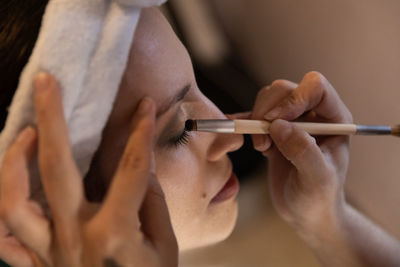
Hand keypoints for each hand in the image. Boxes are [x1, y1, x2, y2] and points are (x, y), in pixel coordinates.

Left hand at [0, 73, 177, 266]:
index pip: (130, 168)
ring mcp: (49, 252)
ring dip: (13, 160)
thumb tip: (141, 171)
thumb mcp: (166, 247)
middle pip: (56, 168)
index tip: (145, 106)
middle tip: (47, 82)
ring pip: (13, 200)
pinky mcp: (37, 265)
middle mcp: (75, 237)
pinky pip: (3, 238)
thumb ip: (153, 205)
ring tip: (22, 132)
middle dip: (50, 118)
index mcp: (115, 232)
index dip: (140, 132)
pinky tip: (8, 182)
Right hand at [251, 71, 352, 235]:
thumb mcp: (317, 180)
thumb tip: (279, 126)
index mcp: (334, 119)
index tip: (276, 121)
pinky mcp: (273, 132)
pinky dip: (241, 124)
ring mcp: (291, 122)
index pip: (315, 88)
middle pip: (284, 90)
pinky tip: (234, 134)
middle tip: (264, 143)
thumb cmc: (319, 198)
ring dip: (256, 121)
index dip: (294, 98)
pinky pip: (253, 117)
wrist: (307, 213)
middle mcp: (312, 115)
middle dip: (267, 112)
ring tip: (262, 149)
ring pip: (267, 100)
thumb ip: (303, 151)